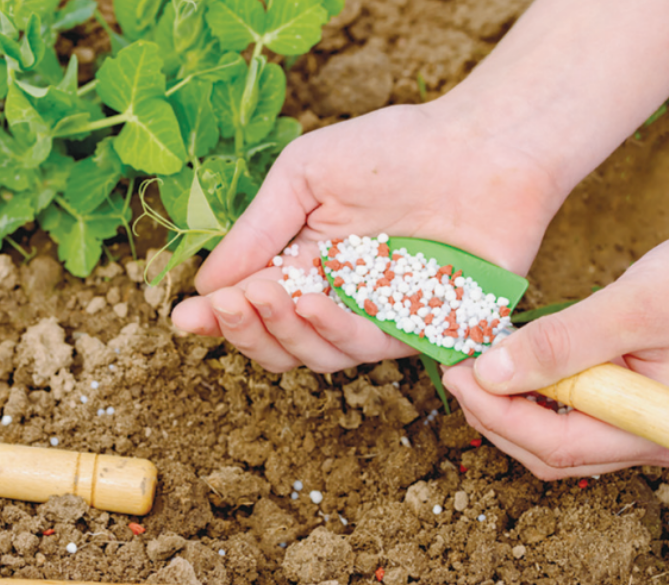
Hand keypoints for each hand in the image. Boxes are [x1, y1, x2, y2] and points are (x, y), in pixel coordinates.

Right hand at [171, 101, 565, 372]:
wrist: (481, 145)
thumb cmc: (394, 148)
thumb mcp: (305, 176)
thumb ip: (258, 231)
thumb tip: (205, 286)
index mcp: (303, 264)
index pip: (252, 307)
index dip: (218, 319)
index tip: (187, 319)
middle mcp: (336, 299)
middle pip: (278, 344)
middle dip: (247, 329)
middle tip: (234, 302)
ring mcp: (377, 318)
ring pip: (316, 355)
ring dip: (285, 331)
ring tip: (267, 296)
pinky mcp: (420, 331)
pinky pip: (367, 348)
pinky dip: (334, 331)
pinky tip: (313, 302)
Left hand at [441, 199, 668, 478]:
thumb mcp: (630, 305)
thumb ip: (561, 342)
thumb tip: (489, 373)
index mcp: (657, 430)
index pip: (556, 446)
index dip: (496, 415)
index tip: (456, 374)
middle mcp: (652, 443)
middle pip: (551, 454)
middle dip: (495, 417)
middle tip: (455, 371)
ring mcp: (647, 429)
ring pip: (559, 440)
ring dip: (512, 409)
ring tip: (476, 367)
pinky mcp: (640, 407)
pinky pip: (576, 417)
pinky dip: (537, 396)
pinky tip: (514, 364)